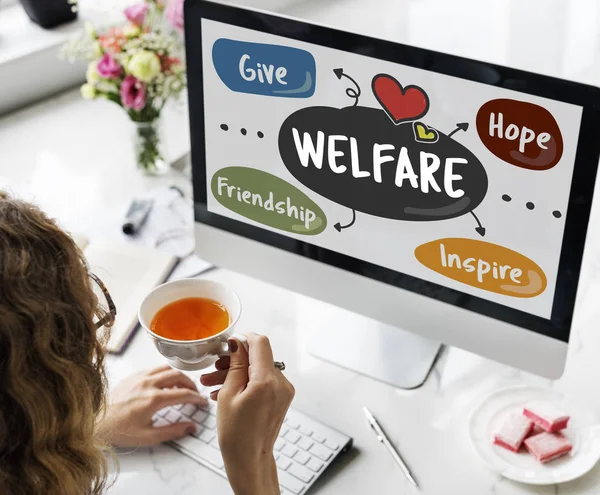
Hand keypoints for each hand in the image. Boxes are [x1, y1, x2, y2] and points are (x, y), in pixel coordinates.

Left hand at [97, 364, 207, 446]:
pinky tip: (164, 383)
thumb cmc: (119, 430)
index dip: (196, 397)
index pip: (183, 394)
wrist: (95, 422)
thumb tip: (191, 427)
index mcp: (153, 399)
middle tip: (194, 392)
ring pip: (166, 368)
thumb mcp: (148, 437)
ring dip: (178, 375)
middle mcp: (148, 384)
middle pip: (178, 375)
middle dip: (190, 383)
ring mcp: (139, 377)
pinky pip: (154, 369)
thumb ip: (173, 431)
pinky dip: (164, 373)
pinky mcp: (132, 376)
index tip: (202, 401)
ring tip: (181, 386)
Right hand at [200, 333, 294, 494]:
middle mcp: (281, 383)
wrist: (249, 459)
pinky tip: (226, 392)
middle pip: (258, 357)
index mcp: (267, 381)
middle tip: (213, 369)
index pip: (260, 343)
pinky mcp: (282, 397)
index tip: (229, 343)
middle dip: (234, 360)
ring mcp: (283, 391)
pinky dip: (246, 382)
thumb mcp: (228, 394)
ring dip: (237, 373)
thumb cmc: (236, 434)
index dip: (244, 339)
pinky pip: (263, 381)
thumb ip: (235, 365)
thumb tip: (238, 343)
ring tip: (212, 384)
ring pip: (258, 369)